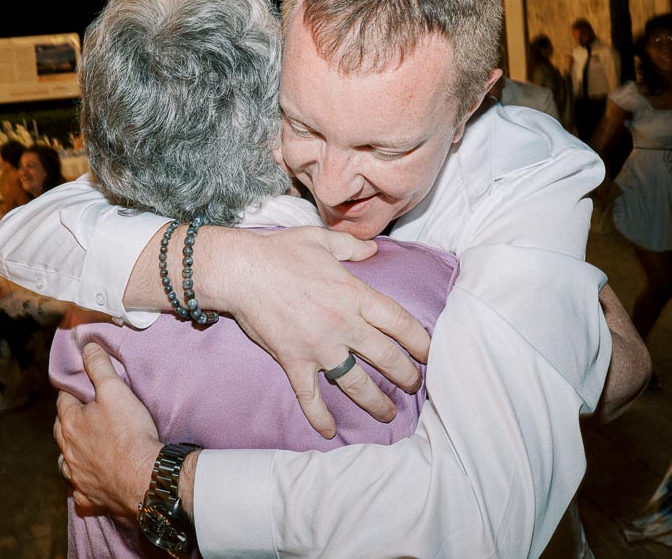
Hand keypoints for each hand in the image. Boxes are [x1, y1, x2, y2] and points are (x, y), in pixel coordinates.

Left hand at [54, 343, 161, 518]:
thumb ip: (99, 367)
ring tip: (86, 448)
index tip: (81, 390)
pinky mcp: (89, 497)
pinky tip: (93, 480)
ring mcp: (76, 476)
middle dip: (70, 422)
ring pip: (66, 461)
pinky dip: (84, 482)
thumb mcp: (115, 391)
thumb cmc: (130, 433)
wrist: (145, 478)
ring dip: (73, 453)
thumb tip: (86, 347)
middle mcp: (67, 451)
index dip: (73, 393)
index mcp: (70, 423)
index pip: (63, 401)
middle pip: (61, 431)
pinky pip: (80, 489)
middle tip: (86, 416)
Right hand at [206, 226, 430, 437]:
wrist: (241, 270)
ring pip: (356, 384)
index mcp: (355, 295)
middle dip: (406, 375)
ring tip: (388, 414)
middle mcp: (344, 325)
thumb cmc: (281, 251)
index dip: (420, 341)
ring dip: (375, 403)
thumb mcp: (322, 240)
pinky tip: (329, 431)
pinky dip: (319, 416)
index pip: (400, 323)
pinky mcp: (294, 362)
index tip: (430, 353)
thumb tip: (373, 249)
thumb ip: (352, 247)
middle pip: (386, 357)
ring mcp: (319, 347)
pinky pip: (310, 396)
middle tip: (415, 386)